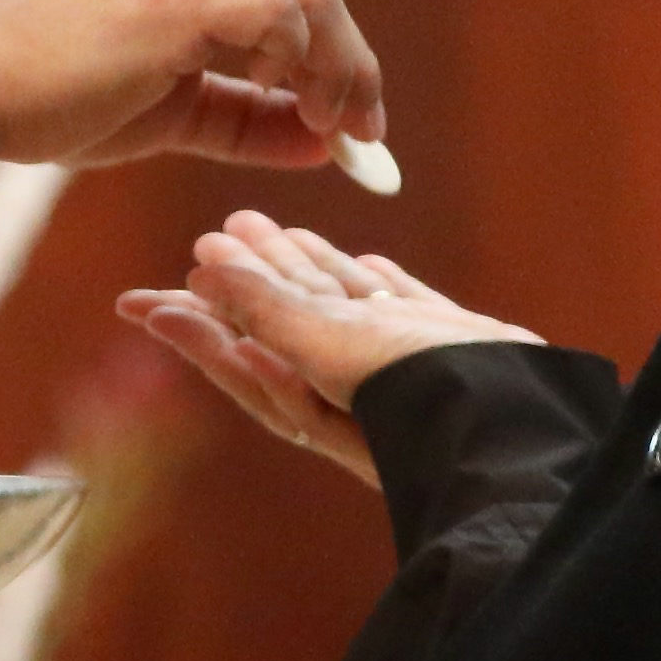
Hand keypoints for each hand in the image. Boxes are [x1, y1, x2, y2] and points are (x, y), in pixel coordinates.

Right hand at [0, 0, 390, 175]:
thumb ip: (245, 118)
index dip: (336, 59)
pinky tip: (281, 98)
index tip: (353, 125)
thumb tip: (323, 143)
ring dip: (337, 67)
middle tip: (363, 136)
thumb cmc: (52, 101)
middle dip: (352, 66)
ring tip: (328, 126)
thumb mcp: (169, 112)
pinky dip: (301, 59)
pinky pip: (280, 10)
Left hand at [113, 211, 540, 491]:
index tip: (142, 303)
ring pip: (343, 306)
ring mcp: (402, 358)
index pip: (237, 348)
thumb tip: (202, 270)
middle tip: (208, 241)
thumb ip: (267, 309)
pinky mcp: (452, 345)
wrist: (518, 427)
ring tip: (279, 233)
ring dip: (307, 270)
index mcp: (310, 388)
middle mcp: (351, 375)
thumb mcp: (327, 350)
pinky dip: (380, 284)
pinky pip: (403, 308)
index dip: (192, 328)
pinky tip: (375, 265)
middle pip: (283, 321)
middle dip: (245, 281)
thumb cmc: (417, 397)